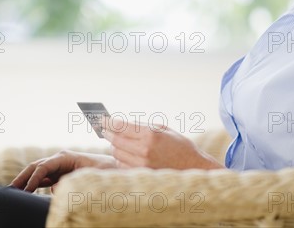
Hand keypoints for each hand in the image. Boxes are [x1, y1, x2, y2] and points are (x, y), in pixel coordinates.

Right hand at [10, 150, 115, 191]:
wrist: (112, 167)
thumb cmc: (104, 169)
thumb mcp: (90, 175)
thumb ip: (73, 180)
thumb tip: (55, 187)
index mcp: (65, 157)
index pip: (44, 167)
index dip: (33, 178)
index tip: (26, 190)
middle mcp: (59, 160)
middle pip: (36, 167)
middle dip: (23, 177)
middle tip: (10, 189)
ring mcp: (58, 166)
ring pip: (37, 172)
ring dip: (26, 181)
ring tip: (14, 191)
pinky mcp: (59, 174)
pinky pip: (43, 179)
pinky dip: (34, 185)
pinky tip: (27, 193)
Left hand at [102, 118, 221, 169]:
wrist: (192, 166)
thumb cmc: (178, 145)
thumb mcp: (163, 129)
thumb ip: (143, 127)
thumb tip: (122, 125)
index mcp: (150, 134)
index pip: (122, 126)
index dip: (109, 122)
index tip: (102, 119)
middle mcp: (144, 149)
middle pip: (116, 140)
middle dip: (108, 133)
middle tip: (103, 129)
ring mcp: (142, 163)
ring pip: (117, 152)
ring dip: (114, 145)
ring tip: (115, 141)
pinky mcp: (141, 173)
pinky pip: (122, 164)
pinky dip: (120, 157)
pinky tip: (123, 153)